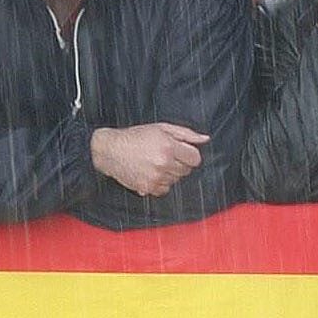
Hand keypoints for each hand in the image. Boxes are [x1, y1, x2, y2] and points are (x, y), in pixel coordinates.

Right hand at [91, 121, 208, 196]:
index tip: (181, 152)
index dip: (189, 155)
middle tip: (165, 155)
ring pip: (176, 180)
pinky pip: (165, 190)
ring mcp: (156, 177)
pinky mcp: (148, 188)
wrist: (111, 150)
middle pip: (186, 170)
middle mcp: (163, 163)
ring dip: (170, 173)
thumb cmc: (136, 136)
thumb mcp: (162, 128)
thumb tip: (205, 139)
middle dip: (179, 163)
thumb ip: (186, 134)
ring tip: (155, 162)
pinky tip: (151, 172)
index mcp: (169, 146)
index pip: (195, 159)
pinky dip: (160, 183)